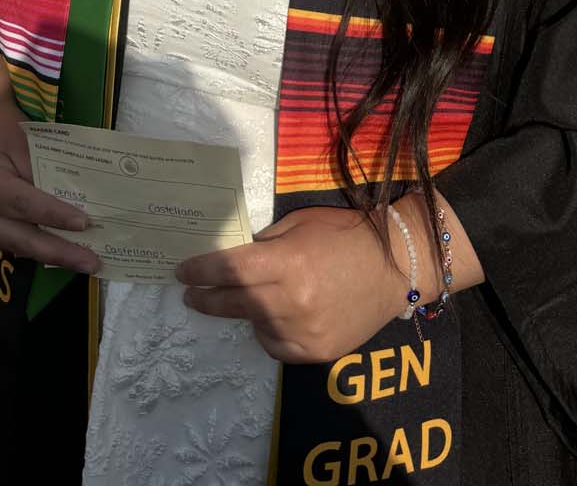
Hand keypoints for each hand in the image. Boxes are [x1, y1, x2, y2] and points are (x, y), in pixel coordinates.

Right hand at [0, 95, 100, 273]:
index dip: (56, 216)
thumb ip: (45, 172)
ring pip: (20, 248)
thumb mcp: (26, 141)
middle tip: (92, 264)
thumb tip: (75, 202)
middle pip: (23, 239)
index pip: (26, 206)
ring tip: (86, 262)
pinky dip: (41, 249)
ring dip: (54, 255)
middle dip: (60, 253)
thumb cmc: (4, 130)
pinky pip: (15, 245)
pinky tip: (67, 251)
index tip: (85, 224)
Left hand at [175, 206, 408, 362]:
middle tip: (190, 295)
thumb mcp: (301, 224)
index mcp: (287, 263)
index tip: (181, 272)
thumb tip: (238, 258)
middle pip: (233, 303)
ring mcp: (303, 331)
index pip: (229, 270)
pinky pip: (276, 346)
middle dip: (206, 298)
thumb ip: (267, 244)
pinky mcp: (316, 352)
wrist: (395, 266)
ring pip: (255, 326)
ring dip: (247, 312)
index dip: (200, 271)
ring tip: (254, 298)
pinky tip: (276, 317)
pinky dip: (270, 331)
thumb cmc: (346, 235)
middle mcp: (291, 301)